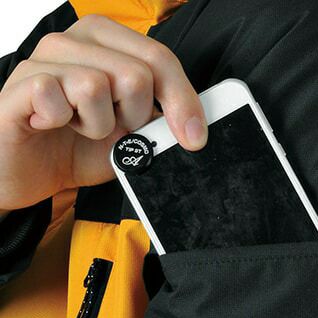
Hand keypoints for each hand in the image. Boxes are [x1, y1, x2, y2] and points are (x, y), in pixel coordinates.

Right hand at [0, 14, 207, 210]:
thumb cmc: (81, 147)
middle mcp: (76, 41)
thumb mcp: (132, 135)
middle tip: (114, 128)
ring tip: (80, 127)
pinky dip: (64, 123)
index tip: (194, 137)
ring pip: (97, 85)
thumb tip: (194, 124)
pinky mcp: (20, 84)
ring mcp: (45, 59)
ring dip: (98, 125)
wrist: (36, 172)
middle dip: (134, 117)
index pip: (160, 58)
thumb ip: (159, 121)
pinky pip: (56, 96)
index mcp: (108, 44)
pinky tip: (53, 125)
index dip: (182, 101)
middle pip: (136, 74)